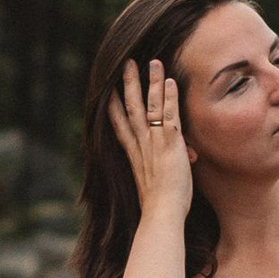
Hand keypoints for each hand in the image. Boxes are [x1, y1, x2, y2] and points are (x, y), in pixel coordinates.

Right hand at [109, 55, 194, 222]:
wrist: (160, 215)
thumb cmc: (160, 208)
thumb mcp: (151, 188)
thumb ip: (154, 176)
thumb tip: (162, 173)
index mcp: (134, 156)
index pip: (120, 126)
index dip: (114, 107)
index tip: (108, 91)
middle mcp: (140, 145)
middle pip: (131, 108)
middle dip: (128, 85)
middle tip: (126, 64)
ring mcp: (154, 143)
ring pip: (150, 106)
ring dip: (151, 83)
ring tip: (152, 62)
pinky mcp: (169, 144)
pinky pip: (168, 115)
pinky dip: (168, 97)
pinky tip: (170, 81)